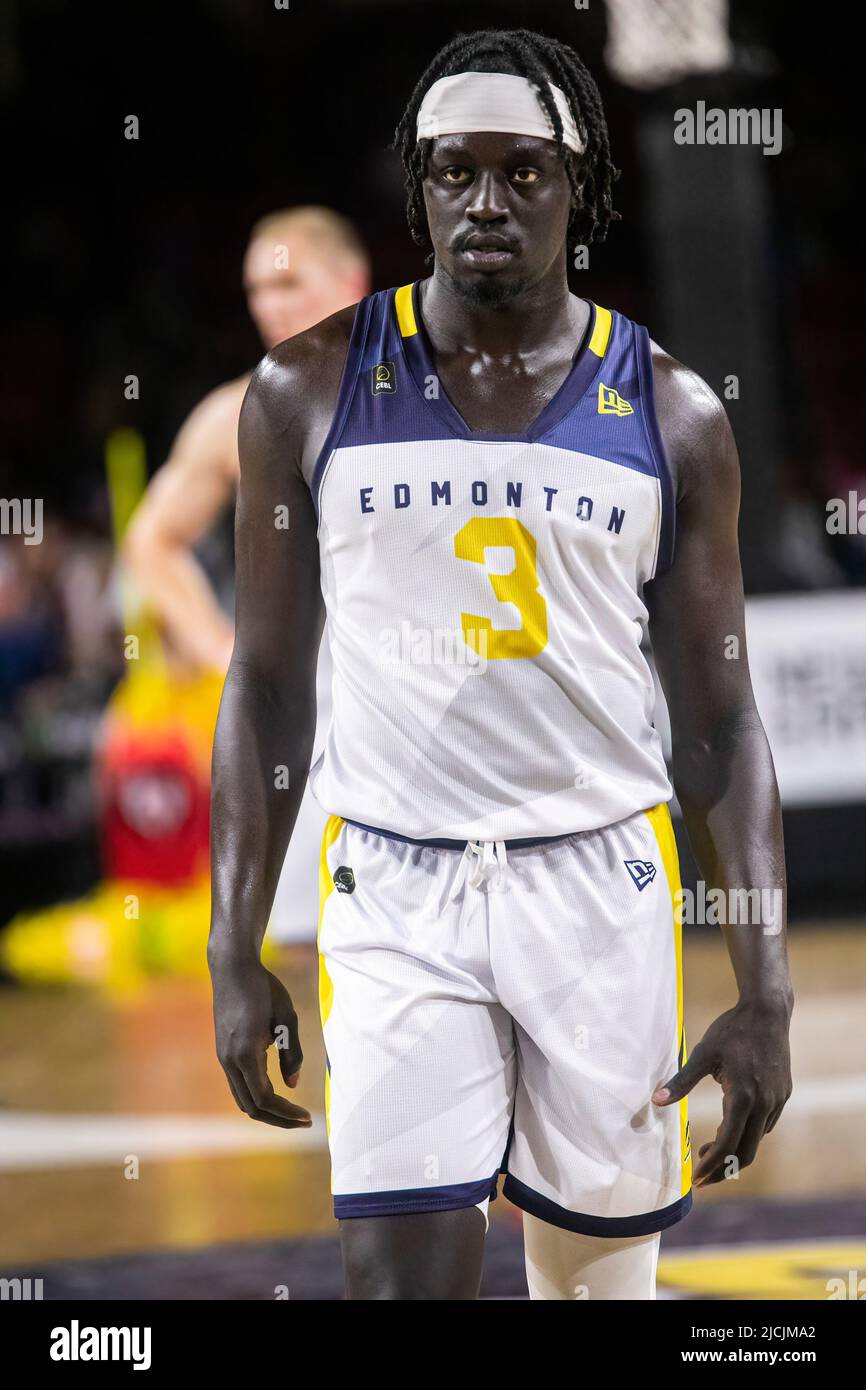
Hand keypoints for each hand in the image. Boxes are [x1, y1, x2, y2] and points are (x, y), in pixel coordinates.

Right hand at [210, 953, 311, 1127]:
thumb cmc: (264, 989)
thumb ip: (291, 1054)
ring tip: (291, 1111)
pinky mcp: (224, 1051)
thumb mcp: (287, 1019)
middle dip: (278, 1119)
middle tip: (303, 1121)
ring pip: (243, 1098)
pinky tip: (275, 1090)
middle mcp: (229, 1061)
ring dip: (267, 1109)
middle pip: (251, 1107)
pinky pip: (239, 1084)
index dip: (287, 1113)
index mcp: (245, 1055)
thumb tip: (292, 1086)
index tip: (308, 1118)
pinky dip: (257, 1095)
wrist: (232, 968)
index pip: (265, 1100)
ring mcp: (223, 1057)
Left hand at [652, 996, 791, 1186]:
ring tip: (709, 1149)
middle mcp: (764, 1103)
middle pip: (746, 1152)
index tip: (696, 1179)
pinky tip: (731, 1127)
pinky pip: (765, 1125)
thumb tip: (656, 1101)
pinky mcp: (783, 1095)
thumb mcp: (702, 1054)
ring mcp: (777, 1100)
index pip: (727, 1144)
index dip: (711, 1166)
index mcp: (742, 1096)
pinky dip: (748, 1135)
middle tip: (701, 1176)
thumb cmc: (731, 1031)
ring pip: (757, 1140)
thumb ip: (680, 1082)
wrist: (767, 1012)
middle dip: (723, 1169)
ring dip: (734, 1151)